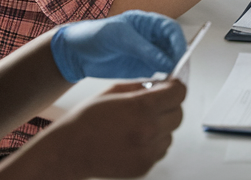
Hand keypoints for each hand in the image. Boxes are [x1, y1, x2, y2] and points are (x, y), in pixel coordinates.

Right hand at [38, 80, 185, 177]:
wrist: (70, 150)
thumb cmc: (87, 119)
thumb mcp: (113, 91)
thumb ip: (142, 86)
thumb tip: (161, 84)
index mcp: (141, 108)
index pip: (178, 93)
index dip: (175, 87)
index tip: (169, 86)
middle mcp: (148, 131)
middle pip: (179, 114)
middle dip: (170, 106)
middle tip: (154, 104)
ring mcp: (148, 152)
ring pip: (171, 134)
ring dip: (162, 126)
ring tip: (139, 123)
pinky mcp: (144, 166)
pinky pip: (160, 150)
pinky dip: (153, 142)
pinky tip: (134, 137)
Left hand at [50, 11, 186, 82]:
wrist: (77, 54)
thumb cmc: (94, 36)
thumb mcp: (118, 37)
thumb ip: (143, 49)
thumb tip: (166, 61)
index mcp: (147, 23)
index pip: (171, 30)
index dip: (178, 42)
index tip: (180, 56)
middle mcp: (151, 38)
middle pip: (174, 47)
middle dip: (178, 59)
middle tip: (175, 73)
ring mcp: (148, 54)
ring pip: (170, 62)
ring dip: (172, 71)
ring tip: (168, 82)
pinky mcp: (143, 69)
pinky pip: (160, 75)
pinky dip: (163, 81)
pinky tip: (159, 87)